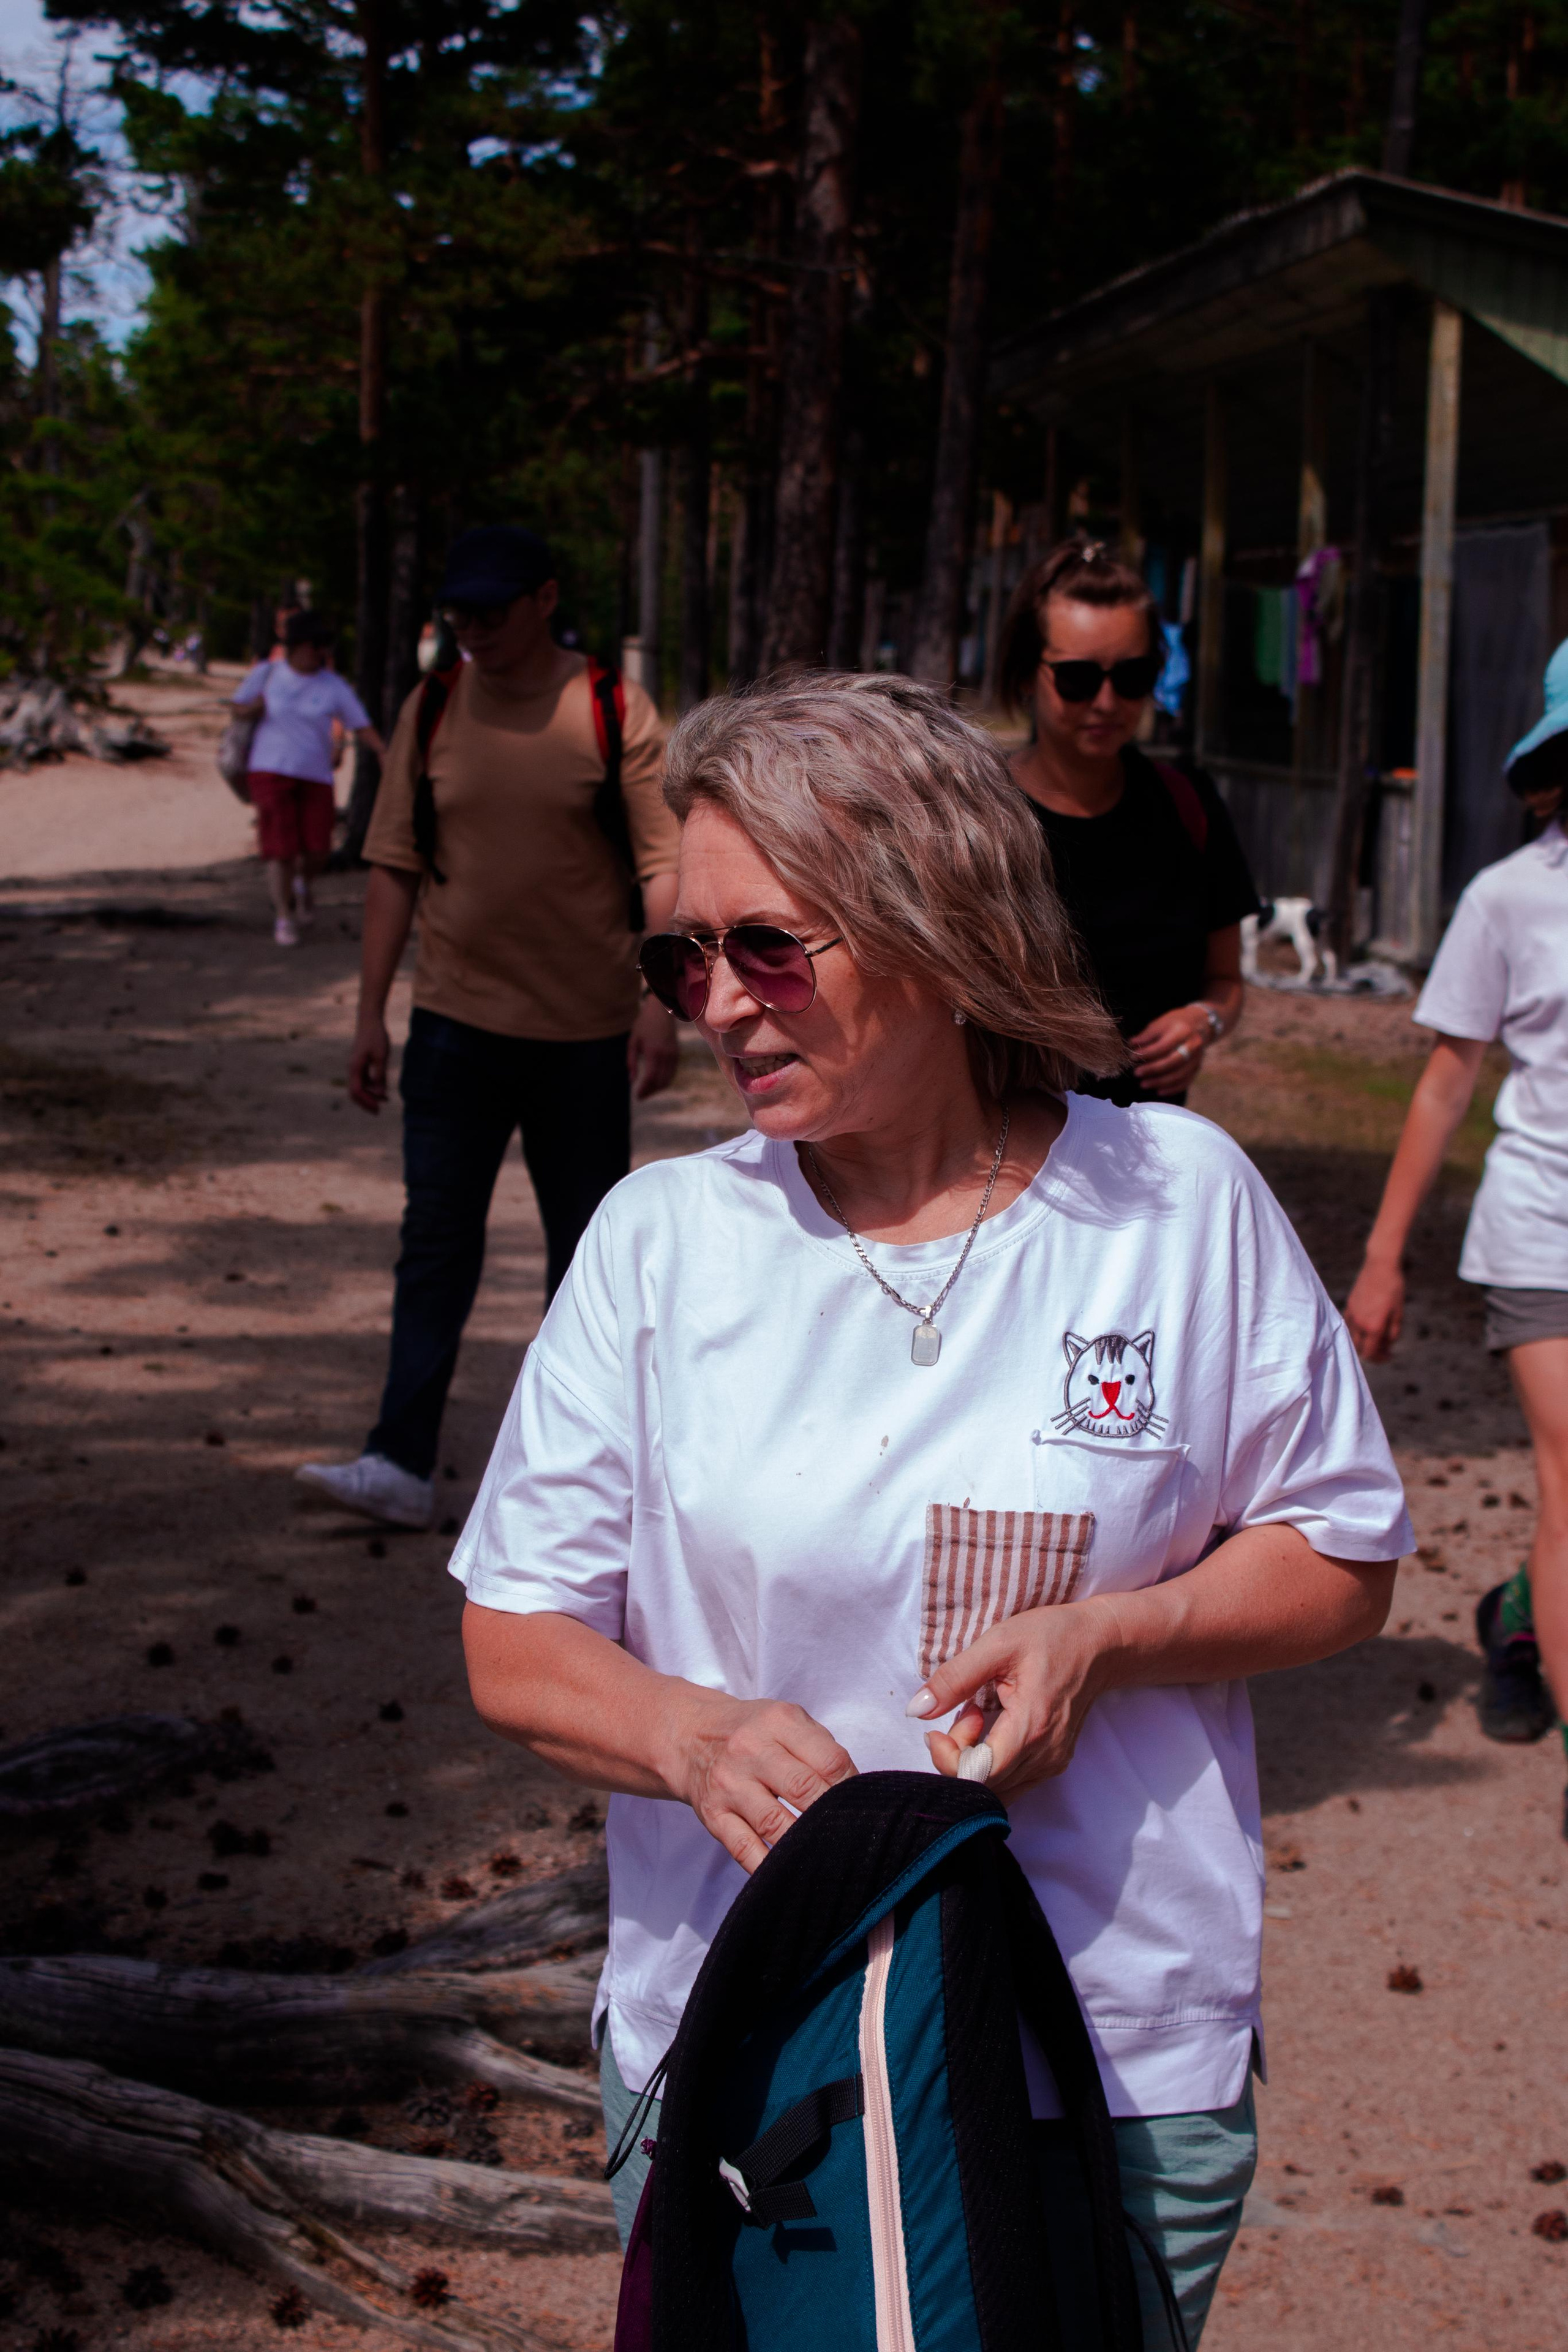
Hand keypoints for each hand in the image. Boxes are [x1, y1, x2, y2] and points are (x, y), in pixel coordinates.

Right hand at [349, 1013, 390, 1113]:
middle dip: (365, 1103)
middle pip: (354, 1092)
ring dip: (369, 1095)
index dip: (366, 1102)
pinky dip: (371, 1087)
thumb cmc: (376, 1036)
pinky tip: (382, 1090)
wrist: (370, 1020)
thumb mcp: (381, 1056)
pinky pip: (363, 1080)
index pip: (356, 1091)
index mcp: (355, 1067)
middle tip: (378, 1111)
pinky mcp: (360, 1063)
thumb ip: (380, 1075)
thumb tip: (380, 1094)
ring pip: (359, 1087)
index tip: (378, 1109)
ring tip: (384, 1101)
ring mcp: (355, 1066)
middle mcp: (352, 1068)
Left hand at [628, 995, 678, 1099]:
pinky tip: (655, 1082)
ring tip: (647, 1091)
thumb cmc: (643, 1025)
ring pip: (668, 1079)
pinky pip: (672, 1073)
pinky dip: (664, 1081)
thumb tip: (632, 1080)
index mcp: (653, 1052)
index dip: (644, 1089)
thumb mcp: (633, 1042)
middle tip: (640, 1096)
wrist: (661, 1011)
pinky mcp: (676, 1054)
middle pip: (660, 1082)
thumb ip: (632, 1062)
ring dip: (657, 1088)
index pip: (650, 1078)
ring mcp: (673, 1055)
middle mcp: (666, 1055)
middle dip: (650, 1092)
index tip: (637, 1096)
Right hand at [662, 1692, 856, 1872]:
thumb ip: (821, 1748)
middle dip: (834, 1816)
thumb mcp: (786, 1720)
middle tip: (852, 1834)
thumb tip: (856, 1793)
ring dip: (806, 1844)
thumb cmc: (753, 1732)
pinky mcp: (713, 1815)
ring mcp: (729, 1785)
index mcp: (778, 1722)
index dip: (853, 1788)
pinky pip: (744, 1848)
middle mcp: (750, 1751)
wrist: (690, 1737)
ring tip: (829, 1855)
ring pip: (775, 1824)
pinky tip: (790, 1873)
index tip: (864, 1805)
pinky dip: (768, 1866)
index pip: (830, 1761)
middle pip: (805, 1790)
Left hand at [908, 1603, 1113, 1794]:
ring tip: (978, 1713)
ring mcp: (1052, 1763)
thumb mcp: (997, 1643)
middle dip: (957, 1753)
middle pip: (983, 1784)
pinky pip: (1010, 1779)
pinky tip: (993, 1725)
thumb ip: (955, 1678)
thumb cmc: (1051, 1637)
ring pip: (995, 1786)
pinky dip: (990, 1760)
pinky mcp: (1053, 1763)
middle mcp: (1046, 1755)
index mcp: (1032, 1726)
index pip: (978, 1775)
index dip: (947, 1760)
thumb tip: (917, 1710)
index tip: (936, 1728)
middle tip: (964, 1710)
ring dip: (972, 1757)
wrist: (1099, 1645)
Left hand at [1126, 1006, 1211, 1097]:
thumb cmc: (1175, 1023)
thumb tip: (1132, 1045)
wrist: (1200, 1024)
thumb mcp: (1160, 1023)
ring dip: (1160, 1082)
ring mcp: (1197, 1058)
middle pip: (1172, 1062)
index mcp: (1182, 1031)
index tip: (1133, 1057)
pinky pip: (1186, 1081)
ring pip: (1179, 1075)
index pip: (1163, 1046)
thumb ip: (1147, 1036)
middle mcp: (1193, 1045)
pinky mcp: (1197, 1067)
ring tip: (1143, 1084)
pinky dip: (1172, 1088)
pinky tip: (1159, 1091)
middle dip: (1153, 1069)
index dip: (1147, 1053)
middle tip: (1137, 1073)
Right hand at [1344, 1256, 1403, 1361]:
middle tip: (1384, 1349)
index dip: (1380, 1359)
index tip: (1389, 1355)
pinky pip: (1349, 1325)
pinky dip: (1356, 1331)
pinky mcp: (1349, 1306)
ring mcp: (1352, 1315)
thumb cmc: (1394, 1289)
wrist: (1380, 1266)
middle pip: (1360, 1349)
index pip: (1371, 1353)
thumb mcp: (1399, 1313)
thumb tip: (1387, 1345)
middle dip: (1372, 1353)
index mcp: (1374, 1327)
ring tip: (1375, 1338)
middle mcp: (1360, 1324)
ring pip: (1352, 1338)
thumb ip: (1392, 1333)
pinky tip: (1366, 1326)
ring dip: (1363, 1342)